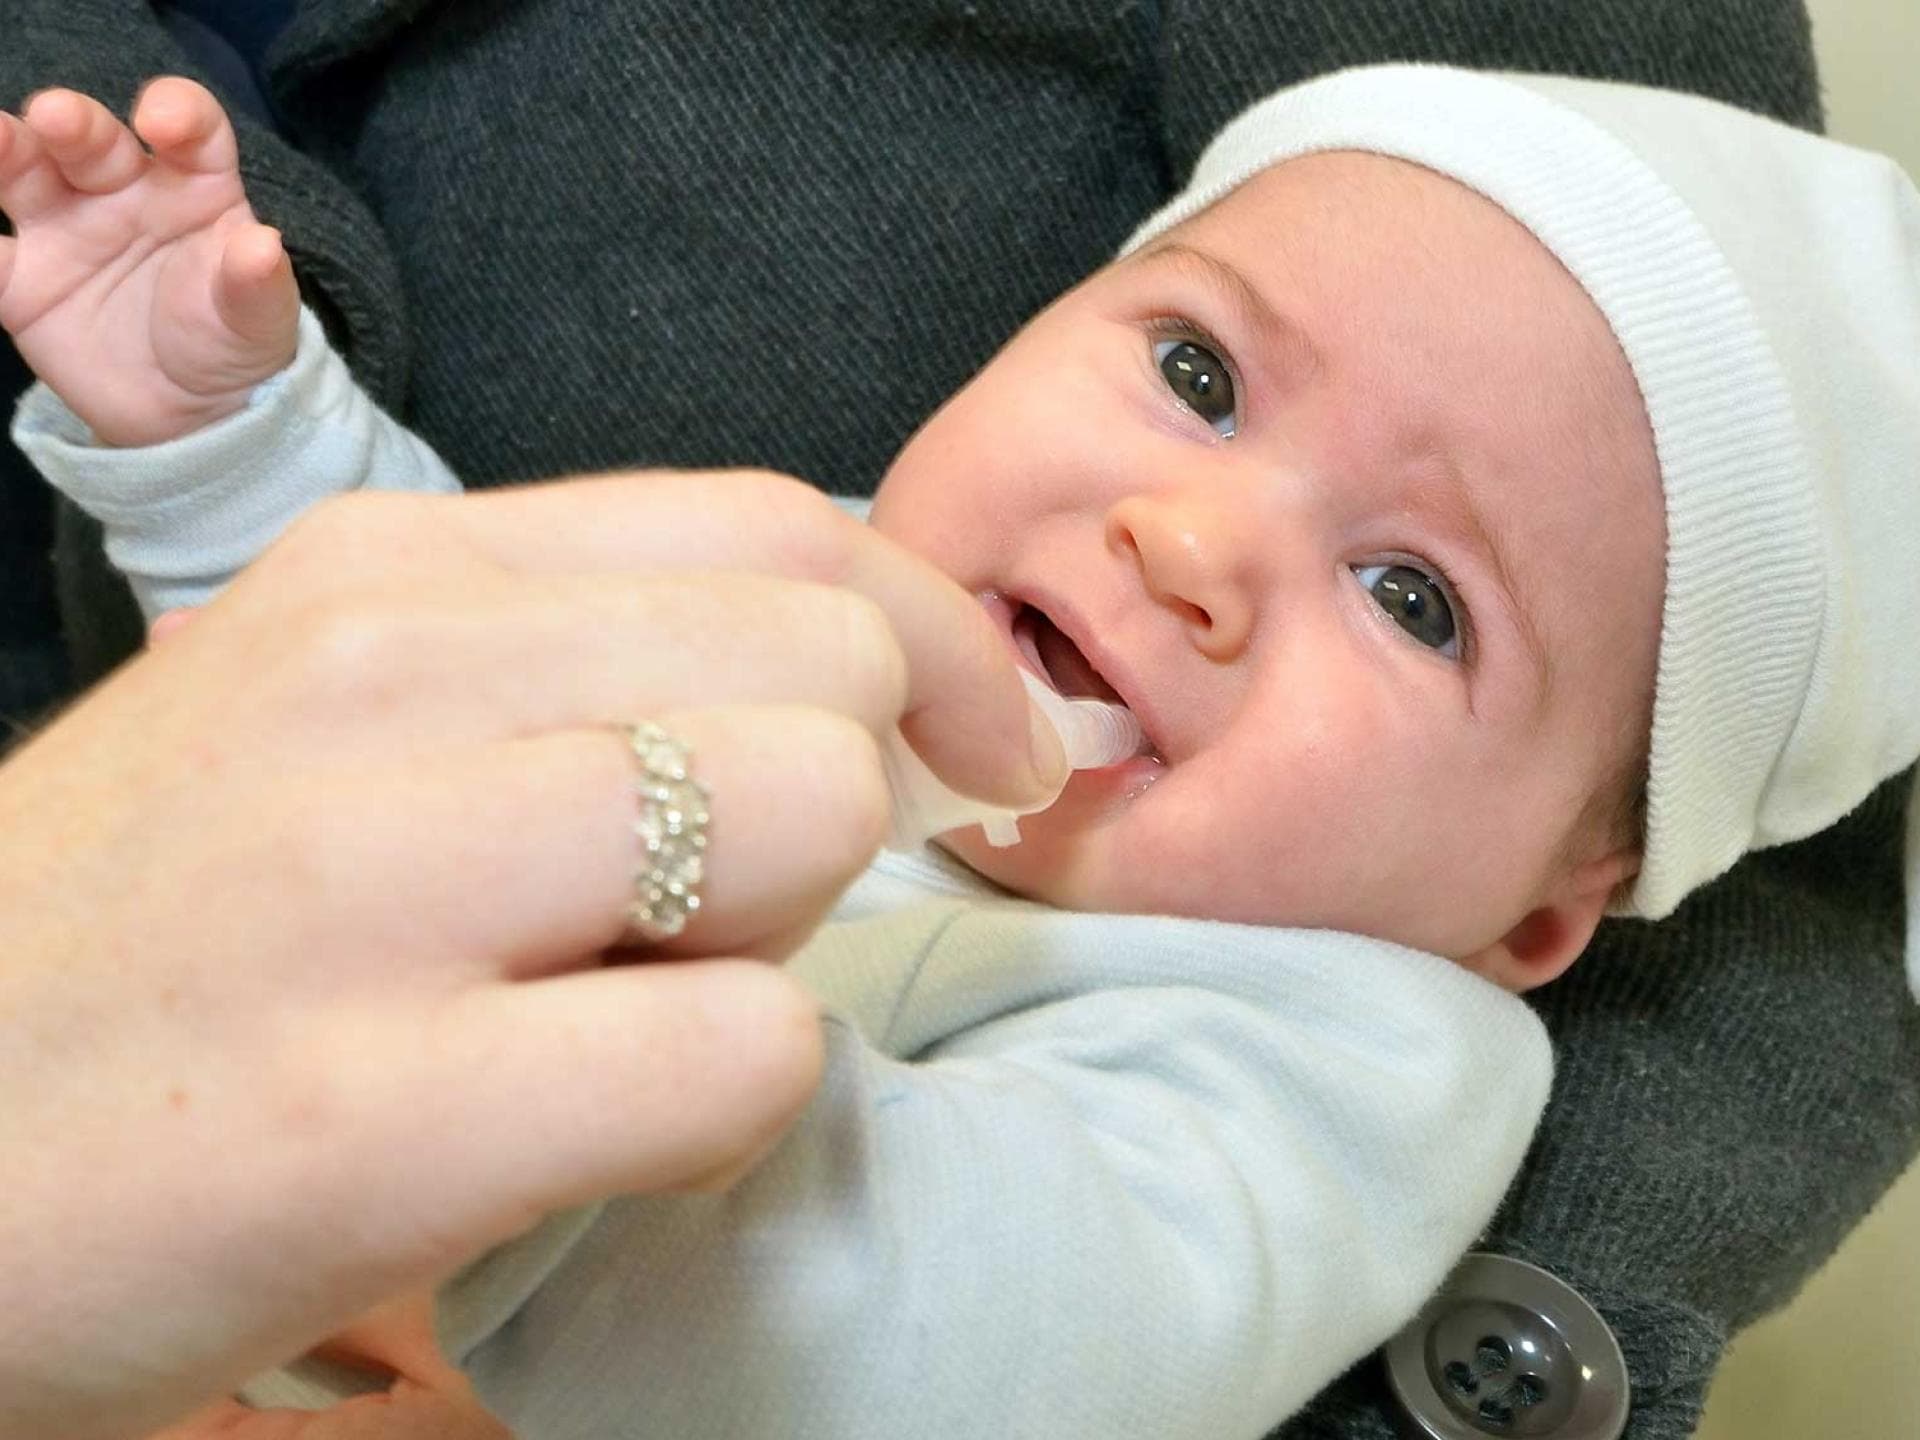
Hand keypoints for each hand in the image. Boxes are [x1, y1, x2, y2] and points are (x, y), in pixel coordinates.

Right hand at [0, 77, 297, 444]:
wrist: (190, 411)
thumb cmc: (232, 342)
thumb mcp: (259, 320)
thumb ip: (258, 284)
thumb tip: (262, 246)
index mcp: (194, 186)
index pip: (191, 131)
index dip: (178, 112)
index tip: (162, 121)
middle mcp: (123, 189)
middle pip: (94, 139)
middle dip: (74, 122)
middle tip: (55, 116)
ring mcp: (66, 226)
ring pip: (25, 172)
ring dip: (4, 148)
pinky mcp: (21, 280)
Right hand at [0, 470, 1061, 1439]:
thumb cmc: (147, 936)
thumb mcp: (314, 716)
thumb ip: (557, 665)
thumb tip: (842, 690)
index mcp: (386, 576)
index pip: (781, 524)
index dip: (934, 640)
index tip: (977, 750)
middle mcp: (379, 684)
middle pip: (831, 661)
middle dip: (850, 793)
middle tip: (729, 907)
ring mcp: (369, 888)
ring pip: (808, 811)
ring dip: (786, 931)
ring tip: (629, 1002)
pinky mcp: (372, 1117)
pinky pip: (740, 1047)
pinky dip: (732, 1094)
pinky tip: (605, 1121)